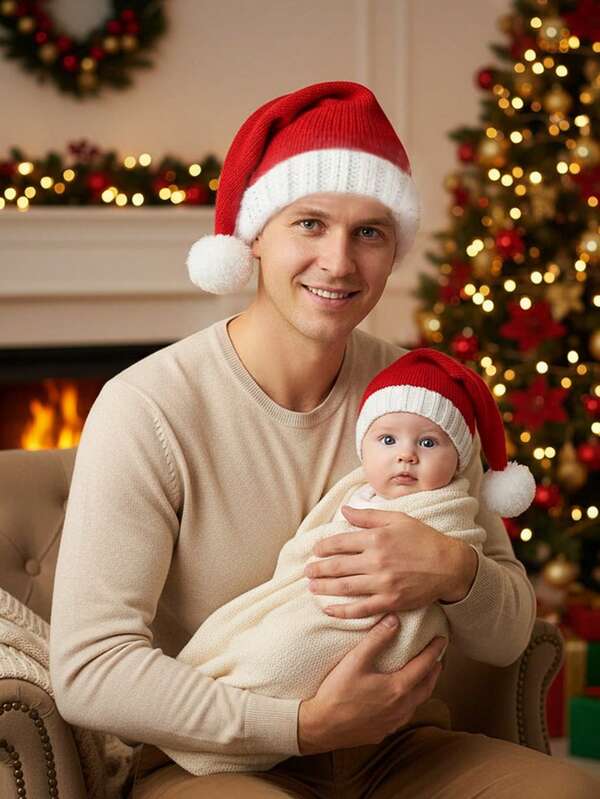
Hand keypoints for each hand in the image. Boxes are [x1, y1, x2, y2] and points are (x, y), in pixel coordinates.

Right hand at [298, 615, 446, 753]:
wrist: (321, 727)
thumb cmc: (337, 693)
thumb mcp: (356, 661)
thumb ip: (377, 639)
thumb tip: (394, 620)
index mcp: (398, 688)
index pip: (424, 666)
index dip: (434, 651)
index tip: (441, 640)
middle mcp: (401, 708)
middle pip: (427, 687)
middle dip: (434, 671)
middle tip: (438, 658)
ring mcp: (393, 723)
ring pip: (417, 704)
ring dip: (423, 688)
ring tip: (423, 677)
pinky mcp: (382, 732)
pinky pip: (404, 716)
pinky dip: (410, 703)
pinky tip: (402, 700)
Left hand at [303, 506, 477, 617]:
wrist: (449, 566)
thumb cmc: (424, 539)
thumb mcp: (397, 519)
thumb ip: (368, 516)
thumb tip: (343, 510)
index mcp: (376, 538)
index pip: (340, 542)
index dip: (324, 547)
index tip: (315, 550)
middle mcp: (376, 561)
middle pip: (337, 566)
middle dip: (318, 569)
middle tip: (306, 571)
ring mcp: (382, 583)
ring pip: (344, 587)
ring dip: (324, 588)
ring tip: (311, 587)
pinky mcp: (389, 602)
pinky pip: (360, 609)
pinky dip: (341, 611)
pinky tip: (328, 609)